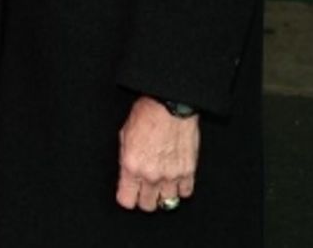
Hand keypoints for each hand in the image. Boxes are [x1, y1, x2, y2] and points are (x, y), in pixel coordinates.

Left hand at [116, 95, 199, 210]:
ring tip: (161, 184)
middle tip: (145, 188)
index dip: (127, 197)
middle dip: (144, 199)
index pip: (126, 200)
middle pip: (147, 205)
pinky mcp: (188, 171)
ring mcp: (171, 175)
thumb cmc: (145, 116)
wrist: (169, 106)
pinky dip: (181, 188)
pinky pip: (185, 193)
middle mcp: (151, 175)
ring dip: (163, 194)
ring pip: (167, 203)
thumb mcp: (124, 137)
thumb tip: (127, 174)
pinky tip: (176, 179)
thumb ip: (126, 160)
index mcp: (132, 167)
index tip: (128, 193)